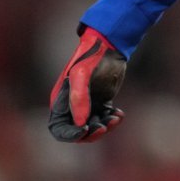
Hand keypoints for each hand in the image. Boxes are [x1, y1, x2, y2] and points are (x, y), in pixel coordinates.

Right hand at [48, 26, 126, 142]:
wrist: (109, 45)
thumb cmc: (90, 57)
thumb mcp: (81, 76)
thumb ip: (79, 99)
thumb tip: (81, 123)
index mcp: (61, 102)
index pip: (59, 129)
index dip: (70, 135)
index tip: (85, 129)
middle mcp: (73, 106)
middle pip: (78, 132)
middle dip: (91, 134)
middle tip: (104, 127)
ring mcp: (88, 104)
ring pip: (94, 127)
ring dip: (105, 127)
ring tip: (116, 117)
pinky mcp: (102, 100)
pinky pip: (105, 117)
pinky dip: (112, 119)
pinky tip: (120, 113)